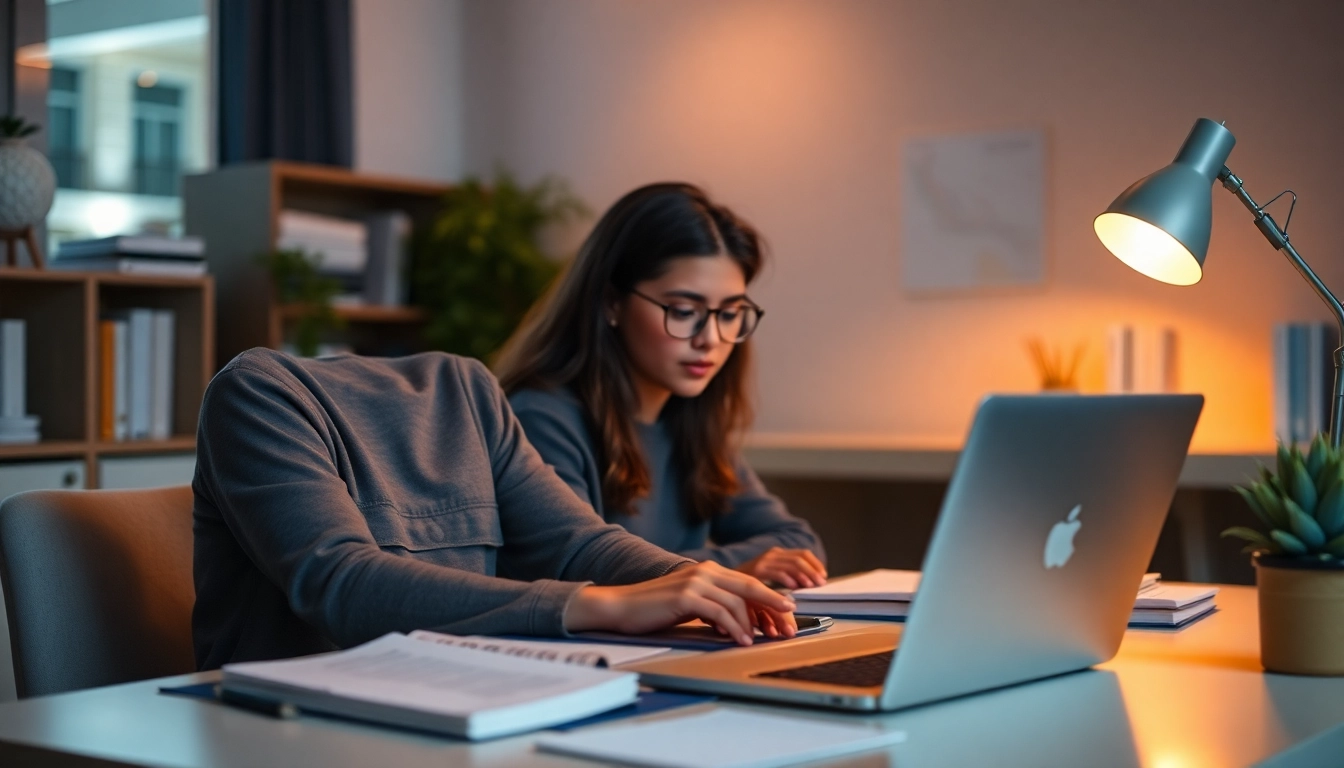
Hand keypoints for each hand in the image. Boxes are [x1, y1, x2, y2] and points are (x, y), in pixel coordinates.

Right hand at [564, 561, 796, 645]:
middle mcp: (705, 571)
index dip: (770, 596)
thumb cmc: (655, 609)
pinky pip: (719, 612)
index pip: (748, 582)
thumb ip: (714, 606)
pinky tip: (740, 639)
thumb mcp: (690, 604)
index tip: (788, 610)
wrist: (622, 607)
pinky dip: (734, 627)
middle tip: (789, 623)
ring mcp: (695, 582)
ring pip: (736, 601)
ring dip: (752, 623)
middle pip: (750, 586)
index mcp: (708, 571)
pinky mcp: (686, 596)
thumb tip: (739, 623)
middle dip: (773, 606)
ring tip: (760, 639)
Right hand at [736, 547, 827, 588]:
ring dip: (803, 575)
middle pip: (799, 558)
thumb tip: (808, 589)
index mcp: (778, 555)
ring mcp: (763, 561)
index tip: (823, 576)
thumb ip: (786, 581)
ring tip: (810, 586)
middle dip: (812, 571)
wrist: (724, 583)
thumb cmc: (748, 586)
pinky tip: (793, 587)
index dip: (815, 564)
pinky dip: (787, 579)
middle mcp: (772, 554)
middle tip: (820, 583)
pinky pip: (775, 572)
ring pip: (790, 564)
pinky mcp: (756, 570)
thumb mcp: (769, 580)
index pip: (803, 554)